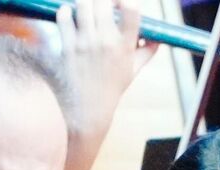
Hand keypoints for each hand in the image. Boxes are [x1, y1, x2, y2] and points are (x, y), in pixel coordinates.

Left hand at [55, 0, 147, 142]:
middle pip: (103, 1)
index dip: (127, 0)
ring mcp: (85, 43)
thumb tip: (155, 38)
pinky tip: (70, 16)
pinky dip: (66, 11)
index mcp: (125, 47)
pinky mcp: (67, 46)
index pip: (132, 11)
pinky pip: (64, 16)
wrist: (88, 109)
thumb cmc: (112, 88)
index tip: (123, 3)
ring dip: (85, 2)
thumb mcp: (133, 71)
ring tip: (87, 8)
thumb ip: (147, 52)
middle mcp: (105, 42)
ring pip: (82, 4)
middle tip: (104, 5)